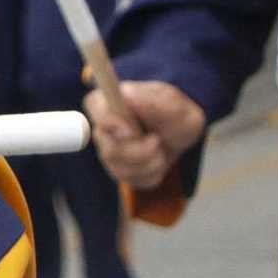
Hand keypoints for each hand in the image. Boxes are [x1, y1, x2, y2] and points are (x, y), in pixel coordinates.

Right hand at [85, 79, 206, 191]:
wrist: (182, 130)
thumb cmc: (174, 110)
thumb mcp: (171, 102)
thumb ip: (150, 100)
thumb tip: (128, 96)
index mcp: (109, 101)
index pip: (94, 109)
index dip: (109, 122)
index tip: (131, 130)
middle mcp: (104, 128)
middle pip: (108, 150)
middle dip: (139, 152)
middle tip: (157, 141)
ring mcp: (110, 151)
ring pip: (121, 170)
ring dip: (150, 163)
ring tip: (162, 149)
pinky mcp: (121, 170)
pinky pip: (133, 181)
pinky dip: (153, 174)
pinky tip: (159, 161)